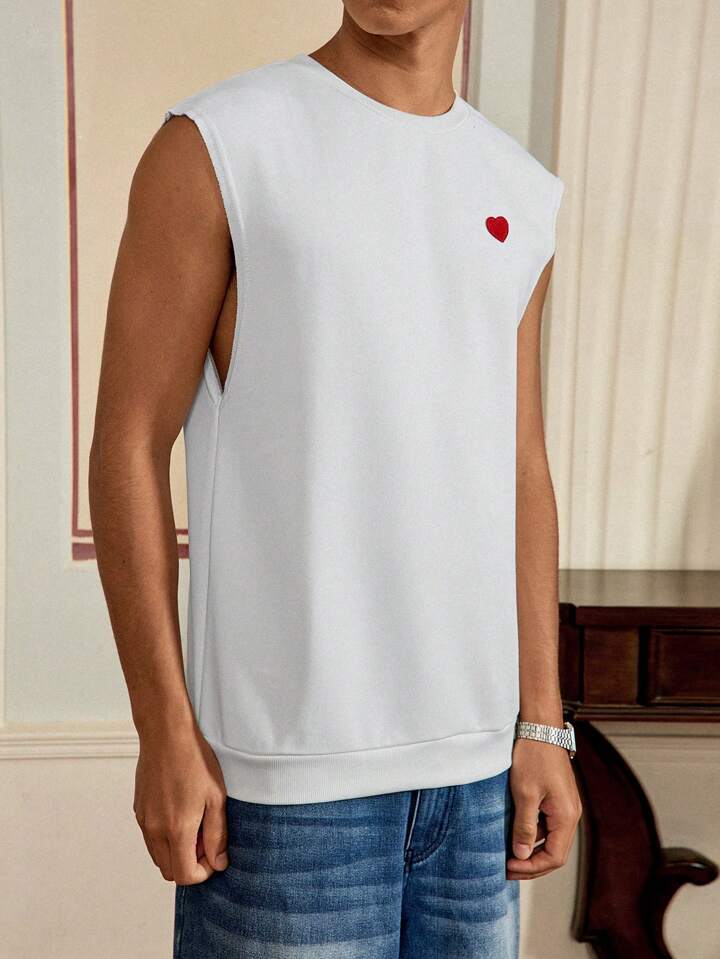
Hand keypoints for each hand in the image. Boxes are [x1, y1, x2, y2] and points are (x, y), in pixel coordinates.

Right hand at [133, 720, 228, 884]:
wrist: (166, 735)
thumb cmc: (195, 761)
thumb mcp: (216, 798)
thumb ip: (217, 835)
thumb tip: (218, 863)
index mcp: (177, 830)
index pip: (185, 876)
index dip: (203, 872)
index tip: (214, 854)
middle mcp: (155, 830)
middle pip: (169, 871)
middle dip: (189, 863)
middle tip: (205, 838)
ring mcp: (143, 821)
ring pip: (158, 856)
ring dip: (176, 852)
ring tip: (194, 823)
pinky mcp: (138, 810)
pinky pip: (150, 837)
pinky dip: (165, 837)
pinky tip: (180, 811)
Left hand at [506, 737, 581, 879]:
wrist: (540, 728)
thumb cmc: (533, 758)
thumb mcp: (524, 794)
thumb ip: (524, 827)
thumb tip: (521, 855)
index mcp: (567, 817)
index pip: (554, 858)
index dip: (531, 867)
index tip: (509, 868)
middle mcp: (571, 814)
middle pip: (554, 852)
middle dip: (531, 863)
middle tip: (507, 869)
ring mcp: (565, 806)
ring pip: (551, 839)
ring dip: (531, 850)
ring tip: (508, 855)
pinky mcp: (558, 798)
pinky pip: (548, 824)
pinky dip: (533, 834)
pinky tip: (515, 833)